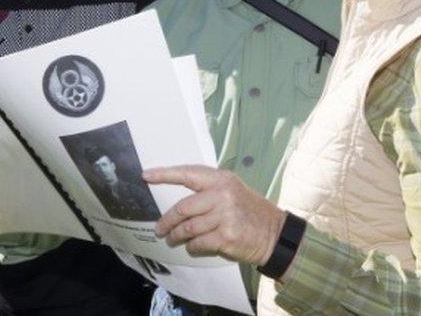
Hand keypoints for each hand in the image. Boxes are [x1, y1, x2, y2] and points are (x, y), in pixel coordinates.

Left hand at [144, 165, 284, 264]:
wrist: (274, 233)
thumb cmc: (249, 211)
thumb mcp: (233, 190)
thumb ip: (209, 191)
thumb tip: (179, 202)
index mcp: (222, 180)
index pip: (188, 173)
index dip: (165, 174)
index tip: (146, 175)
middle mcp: (222, 195)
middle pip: (183, 208)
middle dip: (167, 220)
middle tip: (159, 228)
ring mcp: (225, 216)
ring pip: (188, 228)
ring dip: (177, 236)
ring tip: (172, 239)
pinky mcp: (226, 237)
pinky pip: (198, 243)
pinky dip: (191, 246)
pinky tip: (192, 247)